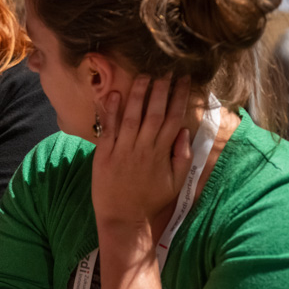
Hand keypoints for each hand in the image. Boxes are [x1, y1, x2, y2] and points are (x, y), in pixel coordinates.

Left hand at [91, 75, 191, 242]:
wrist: (123, 218)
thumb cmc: (150, 200)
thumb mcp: (175, 183)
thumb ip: (182, 156)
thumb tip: (184, 131)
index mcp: (161, 153)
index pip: (173, 118)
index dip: (179, 97)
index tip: (183, 79)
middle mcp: (143, 148)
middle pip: (154, 112)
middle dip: (161, 89)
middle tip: (165, 70)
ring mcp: (123, 150)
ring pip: (132, 116)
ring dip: (138, 94)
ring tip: (144, 76)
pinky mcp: (104, 153)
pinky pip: (108, 128)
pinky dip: (110, 111)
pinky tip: (113, 93)